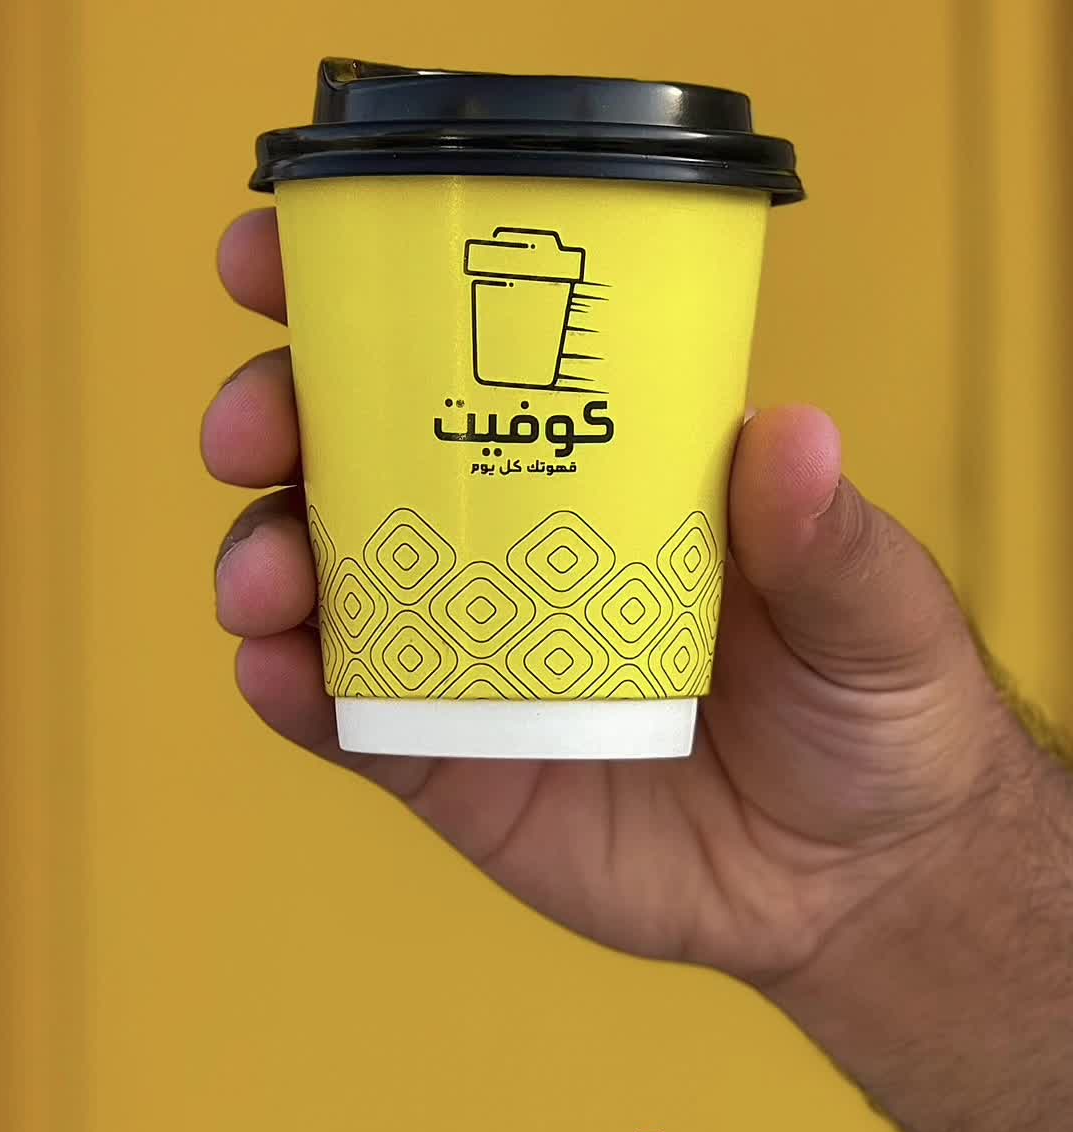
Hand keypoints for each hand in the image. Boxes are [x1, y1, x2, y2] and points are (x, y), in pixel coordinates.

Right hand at [202, 208, 1022, 988]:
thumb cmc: (874, 701)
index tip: (281, 249)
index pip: (468, 347)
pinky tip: (276, 668)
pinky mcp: (450, 763)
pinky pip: (346, 718)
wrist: (864, 882)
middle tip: (257, 424)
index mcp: (597, 456)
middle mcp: (510, 535)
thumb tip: (788, 434)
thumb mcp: (871, 602)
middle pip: (355, 446)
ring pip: (323, 574)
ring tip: (267, 575)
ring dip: (262, 552)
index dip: (361, 288)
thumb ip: (822, 536)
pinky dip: (291, 689)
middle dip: (277, 413)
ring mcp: (467, 647)